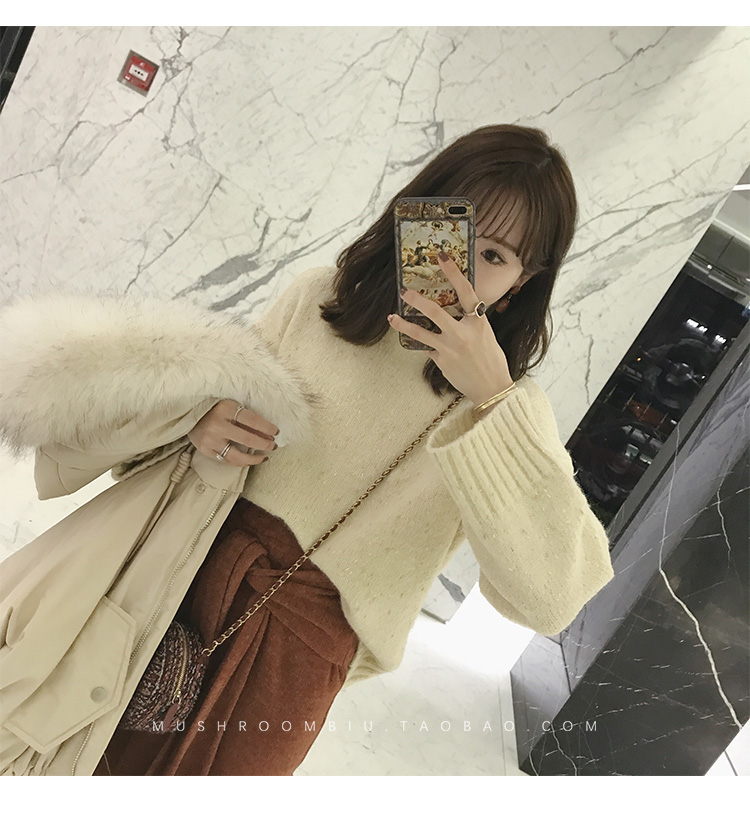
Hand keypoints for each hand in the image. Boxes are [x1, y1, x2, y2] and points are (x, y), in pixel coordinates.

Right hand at [188, 399, 278, 466]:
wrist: (188, 414)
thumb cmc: (214, 408)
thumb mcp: (230, 407)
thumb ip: (246, 419)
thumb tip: (268, 433)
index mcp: (226, 409)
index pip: (252, 420)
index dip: (267, 428)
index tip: (276, 432)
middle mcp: (217, 425)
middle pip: (248, 439)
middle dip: (265, 444)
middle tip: (273, 445)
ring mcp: (210, 440)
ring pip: (237, 455)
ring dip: (254, 458)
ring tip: (264, 456)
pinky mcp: (205, 450)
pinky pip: (227, 460)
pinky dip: (241, 462)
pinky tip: (250, 459)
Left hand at [388, 252, 513, 405]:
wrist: (491, 387)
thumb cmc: (491, 359)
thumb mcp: (485, 333)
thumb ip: (470, 320)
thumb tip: (455, 308)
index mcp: (478, 322)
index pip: (465, 292)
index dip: (453, 273)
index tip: (442, 257)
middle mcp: (463, 334)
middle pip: (435, 312)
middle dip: (417, 300)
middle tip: (405, 290)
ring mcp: (450, 348)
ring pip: (420, 332)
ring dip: (404, 324)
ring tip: (393, 316)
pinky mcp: (441, 360)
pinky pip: (425, 346)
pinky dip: (417, 340)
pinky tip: (407, 334)